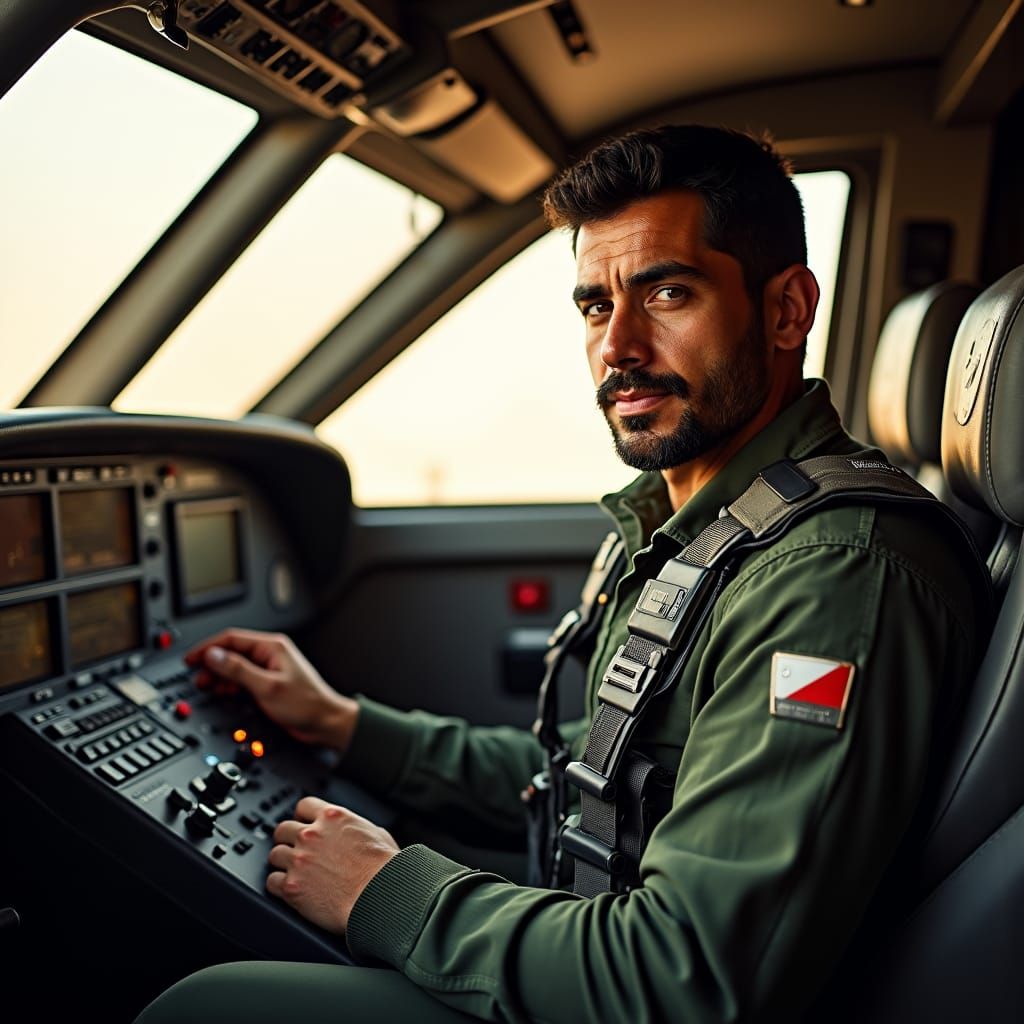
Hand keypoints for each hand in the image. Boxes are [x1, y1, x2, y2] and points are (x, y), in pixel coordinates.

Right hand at [184, 629, 358, 751]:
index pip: (231, 639)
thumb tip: (214, 656)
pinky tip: (225, 693)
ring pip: (235, 667)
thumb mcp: (267, 686)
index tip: (191, 659)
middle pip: (231, 652)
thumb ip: (238, 670)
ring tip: (208, 686)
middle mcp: (269, 654)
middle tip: (198, 677)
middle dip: (212, 664)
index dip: (208, 648)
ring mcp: (268, 669)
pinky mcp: (268, 684)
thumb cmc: (306, 704)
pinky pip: (242, 679)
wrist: (325, 723)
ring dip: (220, 676)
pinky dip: (230, 685)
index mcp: (271, 646)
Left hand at [267, 796, 398, 932]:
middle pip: (283, 829)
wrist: (378, 896)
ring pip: (275, 854)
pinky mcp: (292, 887)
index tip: (303, 824)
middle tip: (294, 849)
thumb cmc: (384, 870)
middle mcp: (312, 835)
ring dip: (282, 862)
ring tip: (291, 871)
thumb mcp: (378, 835)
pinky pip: (272, 882)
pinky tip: (288, 888)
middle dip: (287, 839)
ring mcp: (299, 860)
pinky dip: (278, 885)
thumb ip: (359, 829)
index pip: (304, 805)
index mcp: (333, 818)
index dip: (302, 816)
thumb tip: (361, 833)